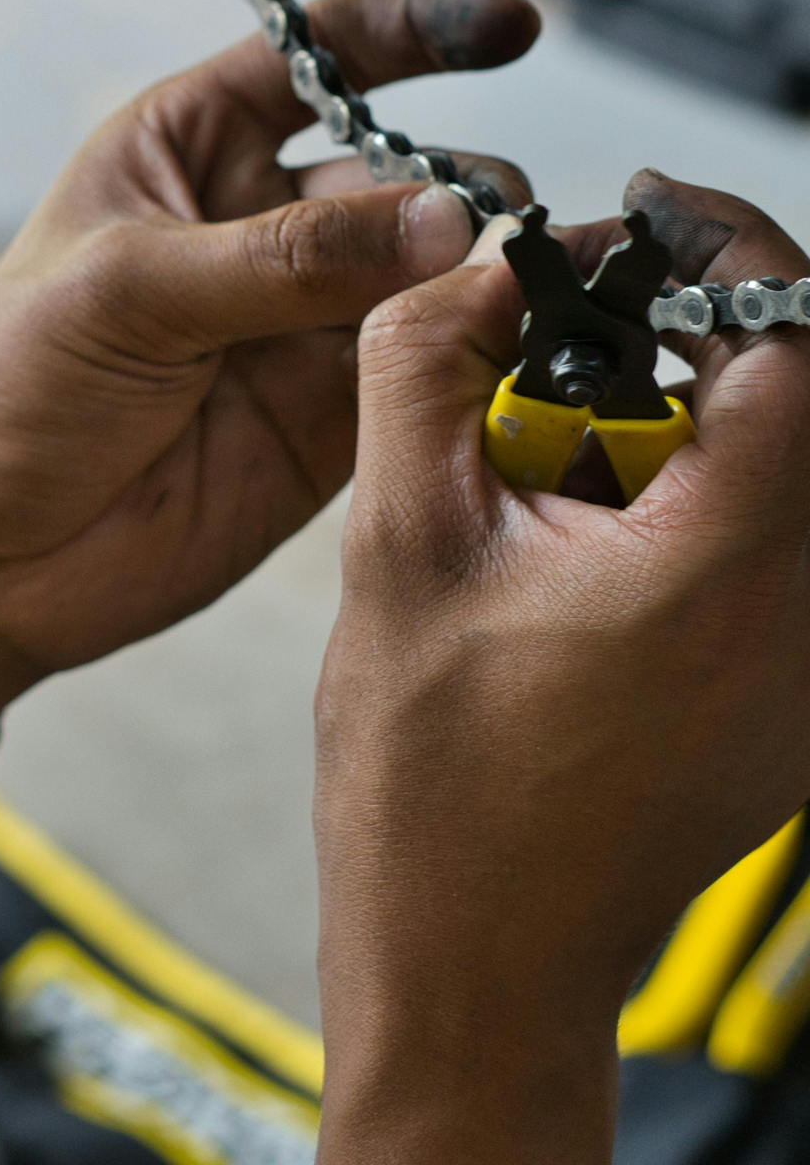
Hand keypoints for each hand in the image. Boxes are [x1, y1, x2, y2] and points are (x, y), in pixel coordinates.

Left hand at [0, 0, 535, 738]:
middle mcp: (253, 227)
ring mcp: (295, 325)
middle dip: (461, 182)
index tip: (513, 27)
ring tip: (542, 282)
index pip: (315, 59)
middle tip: (497, 222)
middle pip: (396, 175)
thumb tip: (443, 218)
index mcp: (184, 150)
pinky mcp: (327, 421)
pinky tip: (522, 353)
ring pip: (428, 275)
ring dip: (489, 273)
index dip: (416, 33)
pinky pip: (427, 374)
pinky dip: (478, 362)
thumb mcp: (126, 293)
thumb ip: (286, 258)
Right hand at [315, 174, 809, 1164]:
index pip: (800, 344)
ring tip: (562, 438)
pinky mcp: (788, 693)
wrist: (470, 950)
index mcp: (724, 573)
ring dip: (693, 407)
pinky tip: (582, 518)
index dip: (731, 250)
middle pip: (809, 396)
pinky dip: (698, 483)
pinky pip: (778, 536)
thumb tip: (471, 270)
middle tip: (587, 316)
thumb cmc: (433, 783)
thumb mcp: (398, 541)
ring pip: (795, 465)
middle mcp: (806, 619)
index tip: (648, 217)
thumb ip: (426, 371)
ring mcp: (809, 667)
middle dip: (698, 326)